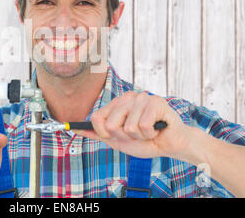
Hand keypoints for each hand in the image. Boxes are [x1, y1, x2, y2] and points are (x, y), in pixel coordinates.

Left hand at [77, 91, 191, 158]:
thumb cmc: (145, 141)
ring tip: (149, 132)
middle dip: (124, 136)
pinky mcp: (156, 102)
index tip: (117, 136)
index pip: (96, 117)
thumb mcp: (117, 140)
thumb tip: (74, 128)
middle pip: (111, 124)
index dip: (104, 133)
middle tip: (137, 134)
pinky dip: (150, 134)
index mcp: (117, 103)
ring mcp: (142, 98)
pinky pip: (143, 126)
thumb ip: (97, 133)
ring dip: (139, 137)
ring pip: (128, 127)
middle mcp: (128, 98)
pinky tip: (157, 129)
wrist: (170, 145)